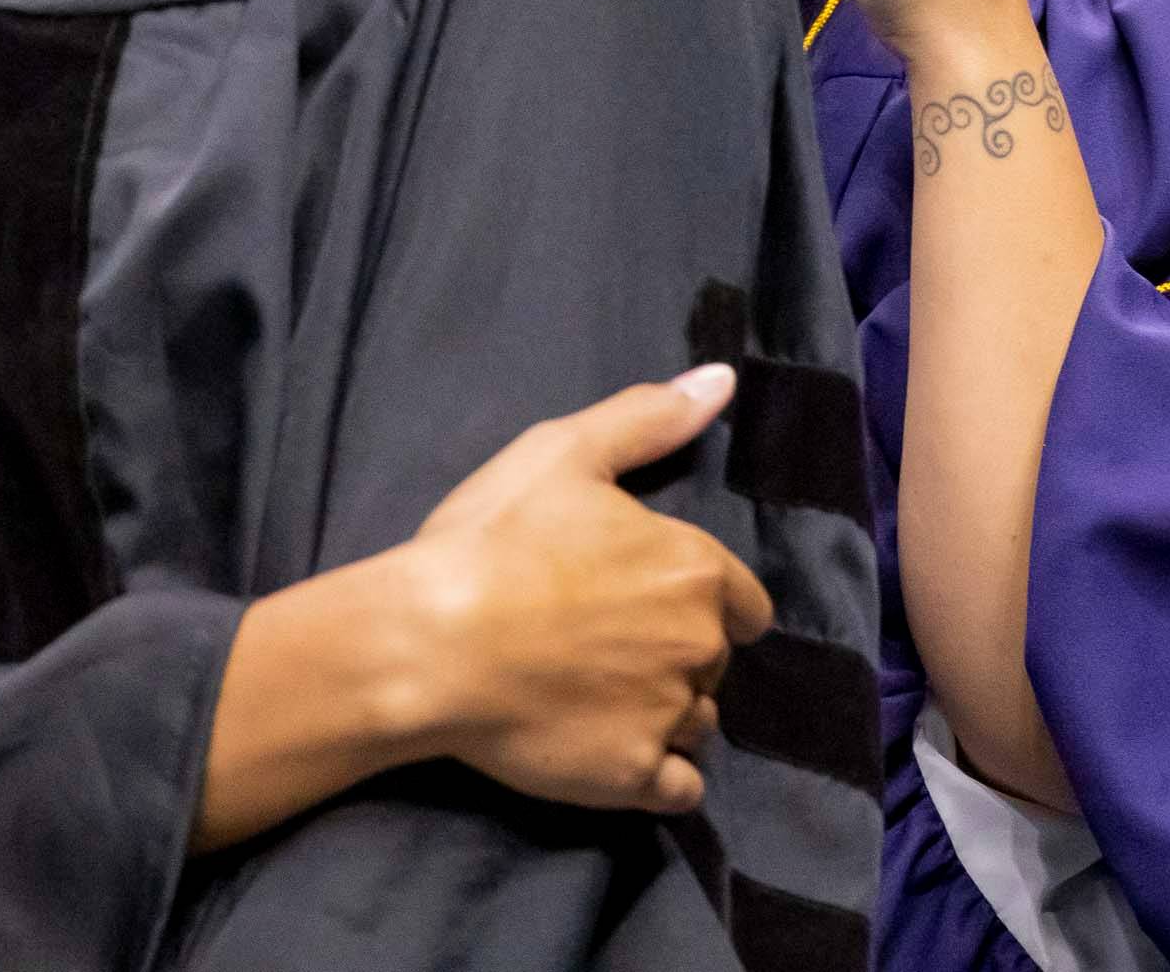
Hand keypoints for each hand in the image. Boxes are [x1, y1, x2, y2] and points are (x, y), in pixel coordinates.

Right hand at [390, 367, 773, 812]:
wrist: (425, 645)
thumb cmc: (491, 542)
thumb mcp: (564, 452)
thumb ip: (649, 418)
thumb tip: (721, 380)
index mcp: (694, 568)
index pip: (744, 603)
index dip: (704, 603)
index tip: (650, 605)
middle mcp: (698, 644)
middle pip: (715, 662)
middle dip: (676, 657)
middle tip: (606, 650)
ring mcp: (668, 715)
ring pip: (699, 723)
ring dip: (668, 717)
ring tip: (602, 702)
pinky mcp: (632, 778)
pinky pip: (680, 789)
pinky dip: (658, 778)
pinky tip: (614, 755)